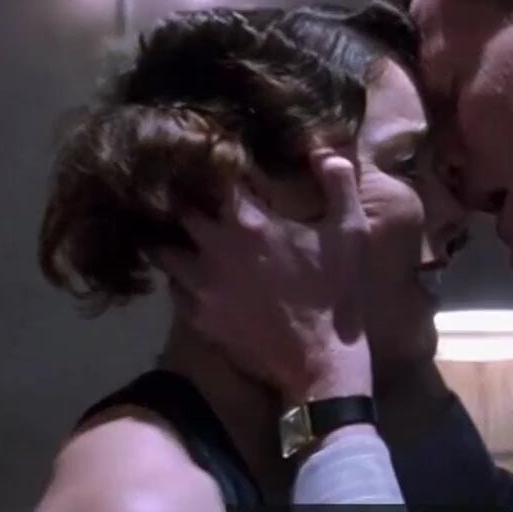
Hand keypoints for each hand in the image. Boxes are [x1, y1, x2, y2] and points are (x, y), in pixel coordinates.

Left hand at [158, 150, 372, 403]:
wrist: (321, 360)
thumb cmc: (337, 292)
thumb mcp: (351, 232)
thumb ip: (339, 183)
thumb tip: (324, 151)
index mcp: (249, 221)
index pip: (213, 175)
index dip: (214, 163)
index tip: (218, 158)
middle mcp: (214, 248)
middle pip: (176, 209)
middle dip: (183, 198)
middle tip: (192, 195)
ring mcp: (200, 285)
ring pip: (162, 250)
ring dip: (172, 239)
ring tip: (183, 236)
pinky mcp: (197, 317)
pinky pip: (173, 288)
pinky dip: (179, 277)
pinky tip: (194, 276)